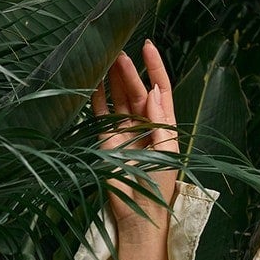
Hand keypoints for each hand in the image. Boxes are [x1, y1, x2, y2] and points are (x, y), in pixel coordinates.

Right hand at [93, 36, 179, 238]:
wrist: (140, 213)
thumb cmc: (160, 187)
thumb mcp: (167, 152)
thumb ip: (161, 121)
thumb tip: (153, 92)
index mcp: (164, 126)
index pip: (160, 90)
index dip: (155, 68)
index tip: (148, 46)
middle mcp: (144, 125)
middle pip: (136, 90)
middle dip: (129, 71)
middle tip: (119, 51)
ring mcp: (124, 131)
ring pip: (118, 97)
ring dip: (113, 78)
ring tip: (106, 56)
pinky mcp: (106, 139)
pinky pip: (100, 113)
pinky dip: (96, 96)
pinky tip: (92, 78)